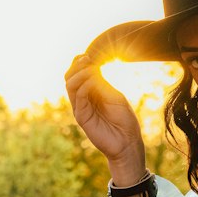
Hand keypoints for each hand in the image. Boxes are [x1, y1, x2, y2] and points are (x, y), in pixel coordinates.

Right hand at [65, 33, 144, 173]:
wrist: (127, 142)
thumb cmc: (124, 119)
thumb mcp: (114, 97)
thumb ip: (101, 84)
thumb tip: (91, 67)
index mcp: (92, 91)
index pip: (79, 73)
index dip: (80, 62)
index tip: (88, 54)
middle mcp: (83, 98)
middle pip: (70, 77)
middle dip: (76, 65)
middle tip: (86, 58)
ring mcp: (81, 107)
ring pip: (70, 86)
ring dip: (78, 74)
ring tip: (88, 68)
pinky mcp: (81, 117)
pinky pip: (78, 98)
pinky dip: (83, 86)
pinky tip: (91, 81)